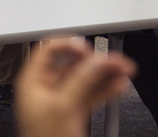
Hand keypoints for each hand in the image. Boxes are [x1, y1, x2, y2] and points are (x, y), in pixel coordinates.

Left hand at [16, 37, 136, 136]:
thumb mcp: (62, 107)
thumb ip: (80, 81)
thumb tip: (95, 61)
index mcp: (33, 80)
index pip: (49, 49)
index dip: (70, 46)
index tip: (89, 50)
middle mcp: (45, 87)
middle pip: (72, 64)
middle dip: (96, 61)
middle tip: (116, 61)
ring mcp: (60, 99)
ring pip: (85, 79)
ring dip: (105, 74)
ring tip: (124, 70)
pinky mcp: (73, 111)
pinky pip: (90, 94)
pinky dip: (104, 89)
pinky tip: (118, 85)